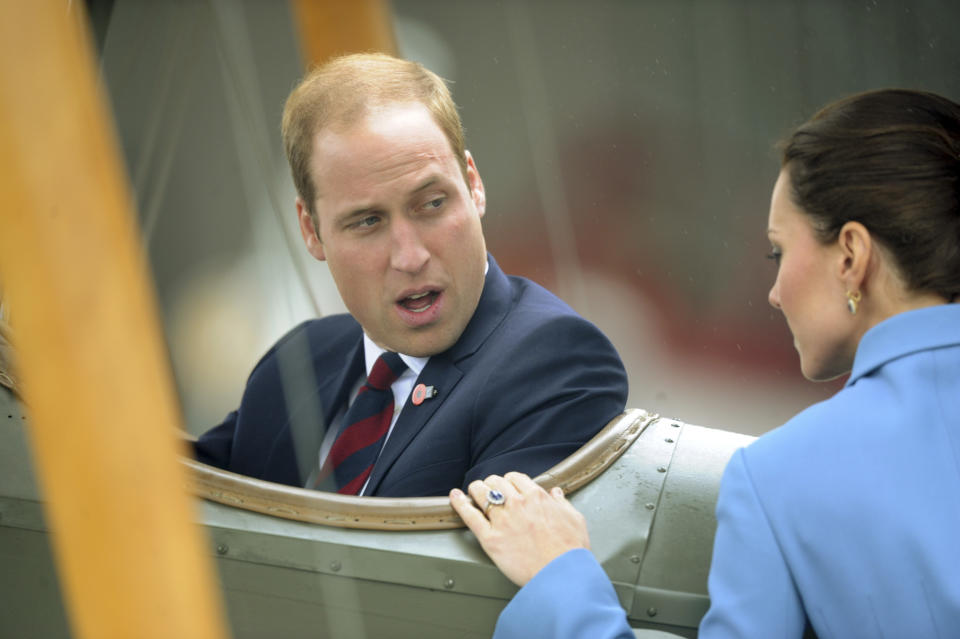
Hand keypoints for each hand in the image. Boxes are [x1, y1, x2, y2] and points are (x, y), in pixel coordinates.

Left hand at [449, 471, 590, 585]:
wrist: (561, 576)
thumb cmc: (570, 551)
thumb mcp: (574, 519)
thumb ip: (562, 502)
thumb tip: (555, 493)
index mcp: (536, 497)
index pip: (515, 478)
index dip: (510, 481)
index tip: (508, 487)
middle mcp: (517, 504)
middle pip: (495, 482)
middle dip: (492, 484)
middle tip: (490, 490)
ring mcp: (502, 520)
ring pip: (481, 493)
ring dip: (476, 489)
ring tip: (473, 492)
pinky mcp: (490, 539)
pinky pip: (470, 516)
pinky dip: (460, 504)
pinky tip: (455, 497)